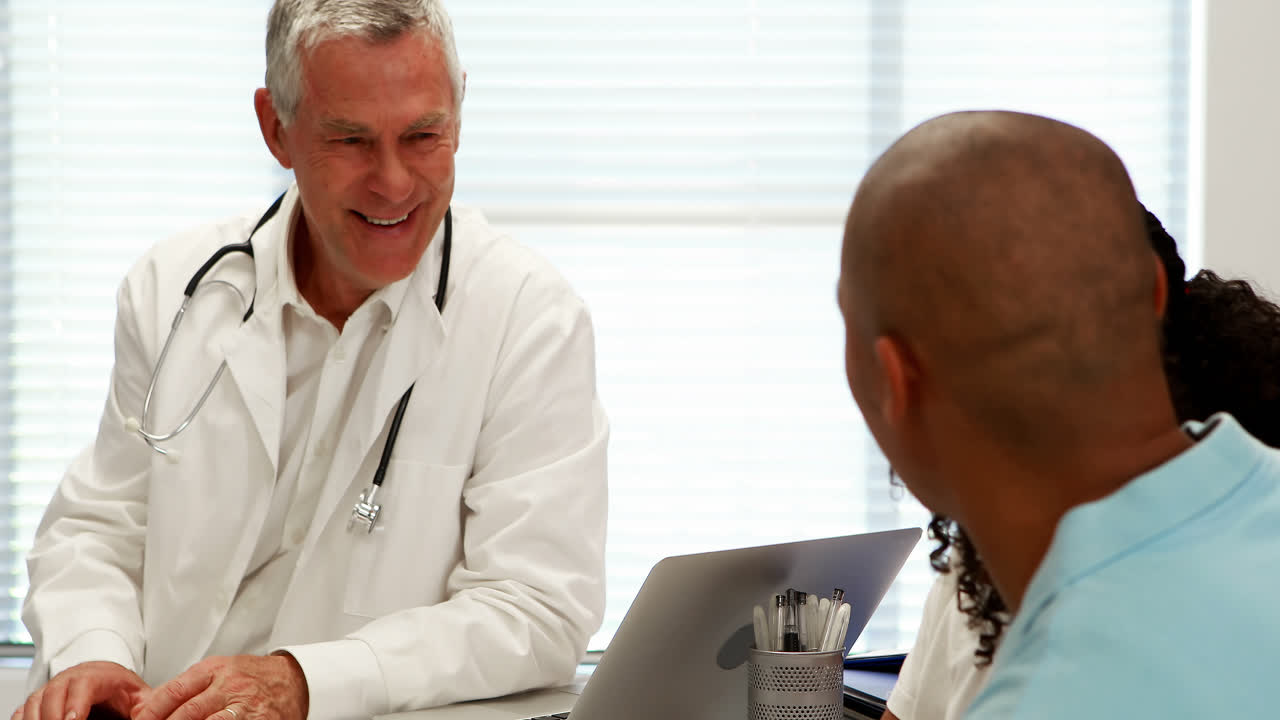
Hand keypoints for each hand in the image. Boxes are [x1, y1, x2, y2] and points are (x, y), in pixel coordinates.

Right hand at [13, 661, 148, 719]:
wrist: (115, 686)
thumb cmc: (128, 695)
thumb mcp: (143, 699)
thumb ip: (147, 707)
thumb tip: (152, 714)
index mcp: (104, 675)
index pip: (86, 682)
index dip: (76, 702)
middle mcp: (76, 677)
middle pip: (55, 690)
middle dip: (53, 715)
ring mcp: (57, 687)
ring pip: (37, 698)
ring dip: (36, 718)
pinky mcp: (43, 699)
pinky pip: (26, 706)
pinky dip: (25, 718)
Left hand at [133, 655, 306, 719]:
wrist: (295, 679)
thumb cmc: (254, 677)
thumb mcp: (222, 670)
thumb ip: (192, 686)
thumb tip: (153, 705)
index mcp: (215, 670)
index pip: (175, 690)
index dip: (153, 710)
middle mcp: (230, 686)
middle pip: (188, 712)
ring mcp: (246, 705)